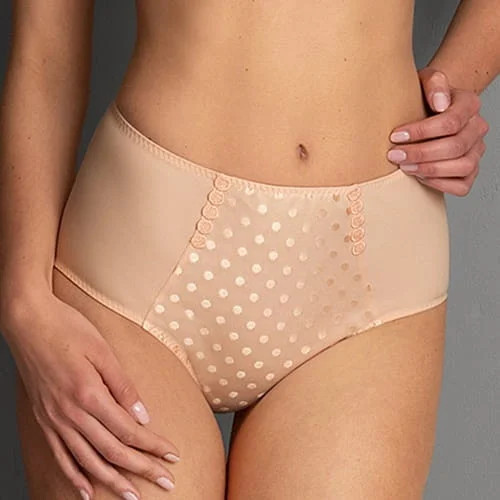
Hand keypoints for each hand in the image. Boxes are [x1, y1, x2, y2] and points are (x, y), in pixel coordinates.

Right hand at [2, 290, 178, 499]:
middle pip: (112, 451)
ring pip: (88, 461)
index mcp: (89, 394)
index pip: (129, 431)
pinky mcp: (44, 420)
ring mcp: (55, 420)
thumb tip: (143, 417)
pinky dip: (75, 477)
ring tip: (133, 496)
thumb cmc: (68, 329)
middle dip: (142, 469)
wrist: (28, 323)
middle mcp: (71, 414)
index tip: (173, 455)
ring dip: (113, 481)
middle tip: (166, 482)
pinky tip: (86, 492)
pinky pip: (60, 457)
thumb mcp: (103, 351)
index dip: (153, 446)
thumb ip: (123, 386)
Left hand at [387, 66, 489, 195]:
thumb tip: (440, 103)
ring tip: (404, 167)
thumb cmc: (422, 98)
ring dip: (429, 169)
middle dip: (420, 154)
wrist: (427, 111)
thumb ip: (433, 83)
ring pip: (462, 166)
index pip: (450, 122)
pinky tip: (419, 176)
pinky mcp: (469, 172)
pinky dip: (439, 184)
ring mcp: (476, 152)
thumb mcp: (423, 81)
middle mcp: (477, 128)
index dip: (421, 132)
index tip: (395, 136)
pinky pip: (462, 186)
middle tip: (394, 155)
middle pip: (455, 146)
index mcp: (469, 104)